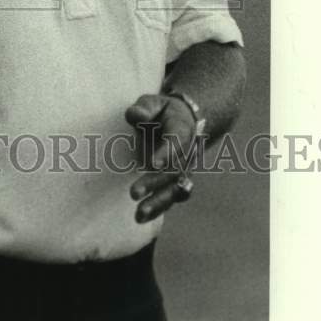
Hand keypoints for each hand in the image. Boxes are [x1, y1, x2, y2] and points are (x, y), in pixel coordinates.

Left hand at [124, 93, 199, 223]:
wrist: (185, 121)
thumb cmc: (162, 111)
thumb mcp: (153, 102)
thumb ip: (144, 108)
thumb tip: (135, 115)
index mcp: (182, 128)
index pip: (177, 141)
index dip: (167, 152)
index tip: (154, 163)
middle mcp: (187, 152)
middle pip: (174, 170)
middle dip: (154, 183)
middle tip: (133, 192)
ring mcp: (184, 169)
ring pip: (175, 189)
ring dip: (158, 203)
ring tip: (138, 214)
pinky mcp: (176, 181)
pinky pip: (171, 196)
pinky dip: (159, 208)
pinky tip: (141, 218)